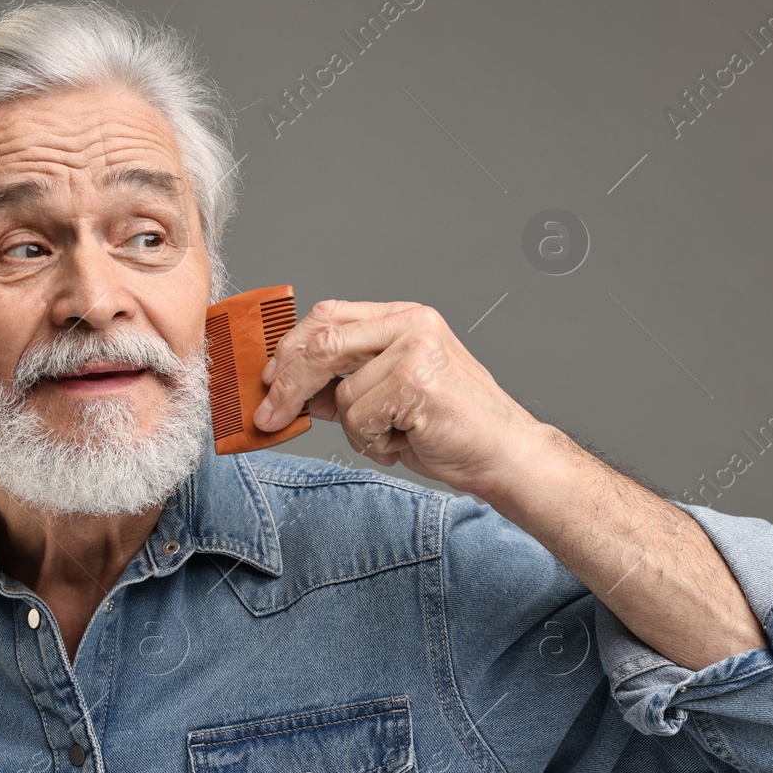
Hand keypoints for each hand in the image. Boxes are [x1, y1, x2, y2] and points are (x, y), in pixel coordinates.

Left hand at [253, 299, 547, 496]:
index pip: (329, 316)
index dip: (290, 348)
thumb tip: (286, 390)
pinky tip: (407, 443)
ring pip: (342, 394)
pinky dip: (375, 443)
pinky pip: (360, 418)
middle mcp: (411, 323)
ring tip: (395, 437)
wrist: (504, 456)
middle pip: (322, 341)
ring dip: (359, 430)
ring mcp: (415, 348)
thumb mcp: (387, 400)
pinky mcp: (415, 380)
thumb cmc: (451, 430)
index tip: (268, 380)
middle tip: (269, 417)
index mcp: (404, 318)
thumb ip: (342, 386)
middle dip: (286, 384)